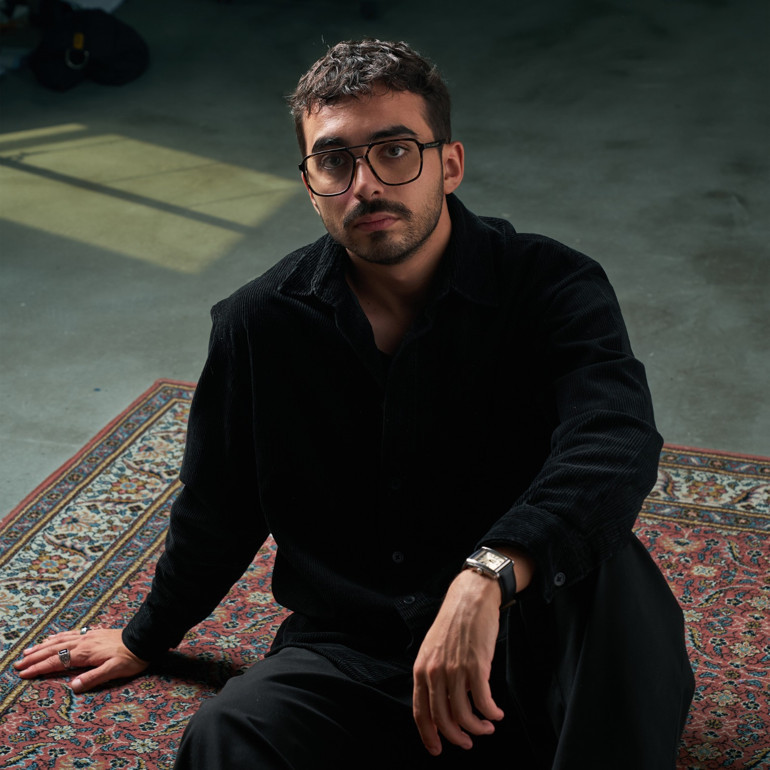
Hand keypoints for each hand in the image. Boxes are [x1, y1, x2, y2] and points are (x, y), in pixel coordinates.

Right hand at [14, 628, 148, 692]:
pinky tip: (53, 638)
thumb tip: (72, 687)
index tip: (23, 673)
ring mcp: (88, 636)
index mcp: (85, 653)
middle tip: (17, 664)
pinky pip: (70, 633)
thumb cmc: (131, 657)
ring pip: (60, 640)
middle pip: (53, 650)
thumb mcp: (113, 671)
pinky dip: (57, 636)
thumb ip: (92, 678)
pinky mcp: (94, 633)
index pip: (56, 661)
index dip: (38, 668)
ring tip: (28, 651)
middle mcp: (83, 642)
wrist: (144, 638)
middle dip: (34, 657)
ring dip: (43, 646)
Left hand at [412, 569, 503, 755]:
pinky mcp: (476, 666)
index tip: (437, 749)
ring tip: (486, 727)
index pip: (421, 712)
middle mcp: (435, 672)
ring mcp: (455, 670)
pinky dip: (491, 713)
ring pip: (464, 715)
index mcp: (421, 669)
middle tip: (467, 743)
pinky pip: (483, 701)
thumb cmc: (454, 623)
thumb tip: (445, 704)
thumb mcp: (434, 649)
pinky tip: (497, 713)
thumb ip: (434, 676)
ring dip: (477, 728)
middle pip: (443, 719)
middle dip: (456, 737)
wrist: (470, 599)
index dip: (429, 736)